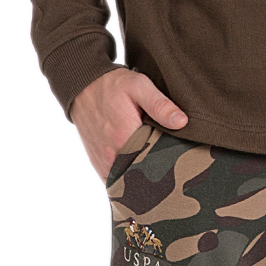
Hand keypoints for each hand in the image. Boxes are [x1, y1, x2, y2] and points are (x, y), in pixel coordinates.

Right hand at [69, 67, 187, 181]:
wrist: (83, 86)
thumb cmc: (113, 85)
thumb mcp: (139, 86)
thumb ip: (160, 105)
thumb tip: (182, 122)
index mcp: (125, 138)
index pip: (155, 161)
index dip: (169, 159)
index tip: (179, 156)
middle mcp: (112, 156)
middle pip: (143, 173)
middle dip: (157, 170)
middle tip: (171, 162)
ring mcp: (103, 163)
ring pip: (129, 179)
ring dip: (142, 175)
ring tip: (156, 164)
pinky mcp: (98, 165)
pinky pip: (116, 180)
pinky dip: (128, 177)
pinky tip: (139, 167)